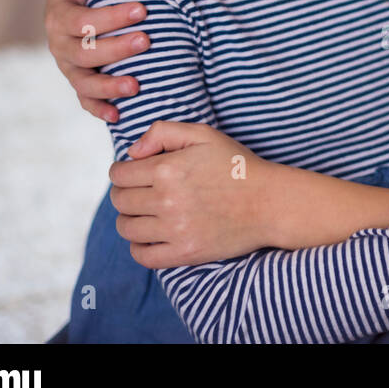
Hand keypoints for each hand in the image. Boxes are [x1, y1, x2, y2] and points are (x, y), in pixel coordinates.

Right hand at [44, 0, 149, 122]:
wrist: (82, 8)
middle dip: (116, 48)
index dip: (110, 17)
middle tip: (146, 41)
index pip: (81, 21)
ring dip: (110, 86)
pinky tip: (118, 116)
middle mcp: (61, 46)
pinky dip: (100, 110)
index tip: (142, 9)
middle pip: (85, 54)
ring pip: (84, 83)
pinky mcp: (81, 86)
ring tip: (136, 85)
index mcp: (58, 17)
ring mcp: (71, 69)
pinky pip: (86, 103)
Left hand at [109, 121, 273, 268]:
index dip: (122, 171)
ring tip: (146, 213)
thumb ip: (163, 132)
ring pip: (126, 228)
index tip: (133, 173)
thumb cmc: (237, 165)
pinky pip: (142, 256)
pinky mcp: (185, 252)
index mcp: (167, 169)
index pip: (119, 174)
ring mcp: (175, 229)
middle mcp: (167, 200)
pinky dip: (138, 247)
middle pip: (119, 201)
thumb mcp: (204, 134)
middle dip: (124, 193)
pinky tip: (150, 236)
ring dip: (130, 219)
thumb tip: (132, 152)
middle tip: (140, 191)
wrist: (270, 202)